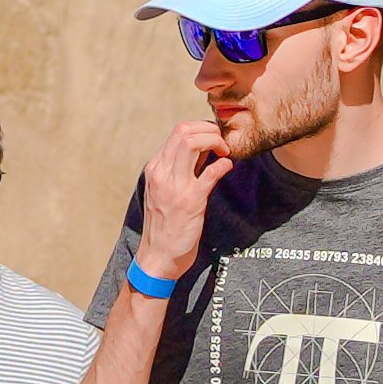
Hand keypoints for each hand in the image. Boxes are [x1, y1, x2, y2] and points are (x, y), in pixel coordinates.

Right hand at [133, 117, 241, 280]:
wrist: (158, 256)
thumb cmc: (164, 223)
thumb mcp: (164, 190)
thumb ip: (179, 169)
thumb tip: (202, 148)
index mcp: (155, 168)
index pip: (178, 131)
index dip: (201, 128)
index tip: (214, 138)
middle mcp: (161, 173)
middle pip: (184, 131)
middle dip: (209, 130)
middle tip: (223, 142)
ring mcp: (175, 186)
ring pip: (193, 143)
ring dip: (215, 141)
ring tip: (225, 151)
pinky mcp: (190, 201)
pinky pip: (211, 172)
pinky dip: (223, 164)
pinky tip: (227, 167)